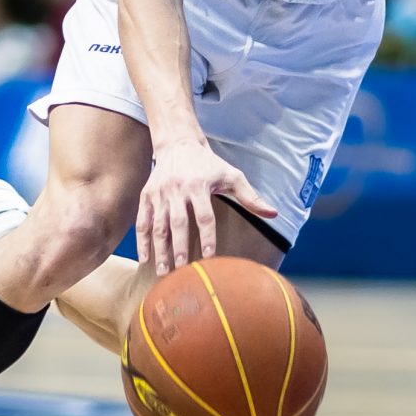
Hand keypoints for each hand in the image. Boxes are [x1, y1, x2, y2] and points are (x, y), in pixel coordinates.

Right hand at [136, 138, 277, 274]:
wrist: (178, 144)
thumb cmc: (209, 164)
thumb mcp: (231, 176)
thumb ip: (250, 196)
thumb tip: (274, 213)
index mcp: (199, 185)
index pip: (204, 215)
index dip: (207, 237)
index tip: (210, 257)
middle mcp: (177, 189)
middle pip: (178, 222)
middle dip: (179, 247)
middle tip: (182, 270)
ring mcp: (159, 193)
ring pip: (158, 224)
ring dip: (160, 249)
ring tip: (164, 272)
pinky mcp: (147, 195)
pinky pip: (143, 220)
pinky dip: (142, 241)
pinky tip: (145, 259)